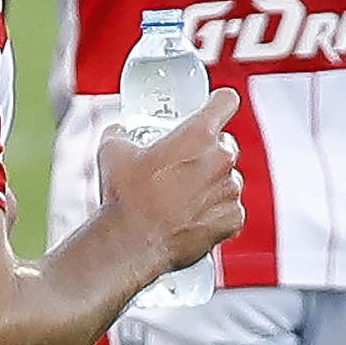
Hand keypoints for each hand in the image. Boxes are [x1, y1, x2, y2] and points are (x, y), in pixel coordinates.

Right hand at [98, 87, 246, 277]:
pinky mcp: (233, 219)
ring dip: (209, 182)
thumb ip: (121, 134)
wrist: (132, 242)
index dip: (219, 103)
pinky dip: (213, 211)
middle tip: (180, 164)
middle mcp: (221, 159)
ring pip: (227, 177)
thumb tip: (120, 131)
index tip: (215, 107)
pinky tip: (188, 216)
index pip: (225, 102)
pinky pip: (228, 207)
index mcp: (197, 135)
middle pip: (225, 144)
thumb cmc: (126, 197)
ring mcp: (230, 190)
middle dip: (207, 151)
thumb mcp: (112, 153)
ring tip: (179, 196)